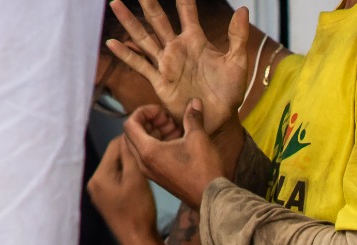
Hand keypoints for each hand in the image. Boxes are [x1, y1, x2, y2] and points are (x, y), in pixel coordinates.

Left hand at [87, 137, 159, 244]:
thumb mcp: (137, 179)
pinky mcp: (107, 203)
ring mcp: (99, 194)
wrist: (138, 242)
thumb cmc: (138, 210)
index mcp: (99, 176)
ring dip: (131, 166)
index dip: (132, 141)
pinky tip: (140, 183)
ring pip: (117, 170)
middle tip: (150, 155)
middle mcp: (94, 183)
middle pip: (114, 158)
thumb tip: (127, 135)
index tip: (149, 139)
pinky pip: (117, 182)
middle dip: (131, 154)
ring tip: (147, 168)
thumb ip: (130, 156)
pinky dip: (128, 179)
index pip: (114, 146)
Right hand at [106, 0, 251, 136]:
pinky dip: (126, 54)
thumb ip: (238, 36)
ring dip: (130, 22)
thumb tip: (244, 9)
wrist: (220, 120)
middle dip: (149, 4)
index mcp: (196, 41)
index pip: (186, 12)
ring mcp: (167, 64)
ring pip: (144, 38)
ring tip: (116, 4)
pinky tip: (111, 43)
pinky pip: (140, 65)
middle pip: (158, 20)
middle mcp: (178, 48)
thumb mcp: (237, 63)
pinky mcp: (160, 81)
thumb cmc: (230, 93)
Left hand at [123, 100, 227, 207]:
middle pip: (132, 134)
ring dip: (153, 132)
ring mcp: (150, 172)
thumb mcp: (198, 138)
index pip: (130, 124)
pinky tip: (177, 141)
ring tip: (175, 129)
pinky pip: (148, 156)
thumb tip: (194, 101)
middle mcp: (143, 162)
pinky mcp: (158, 177)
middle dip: (148, 122)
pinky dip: (157, 145)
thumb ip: (192, 117)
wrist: (210, 199)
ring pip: (141, 146)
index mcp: (148, 151)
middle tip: (167, 119)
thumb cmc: (203, 168)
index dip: (143, 112)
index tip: (162, 111)